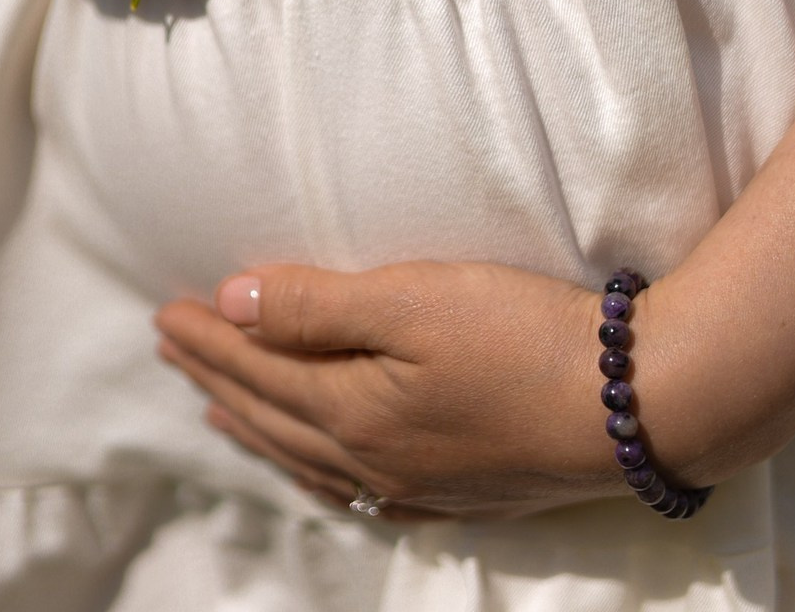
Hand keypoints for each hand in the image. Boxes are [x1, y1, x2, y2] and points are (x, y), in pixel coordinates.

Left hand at [154, 261, 622, 518]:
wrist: (630, 406)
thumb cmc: (521, 336)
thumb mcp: (414, 301)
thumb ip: (317, 307)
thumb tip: (230, 303)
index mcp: (351, 410)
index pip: (258, 366)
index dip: (208, 336)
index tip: (165, 310)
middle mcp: (370, 458)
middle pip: (270, 412)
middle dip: (215, 374)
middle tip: (171, 347)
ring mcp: (414, 483)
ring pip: (305, 456)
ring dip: (253, 425)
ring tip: (216, 407)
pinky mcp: (456, 493)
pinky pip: (353, 490)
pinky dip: (313, 472)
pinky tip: (316, 469)